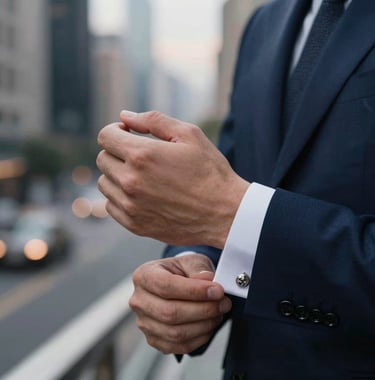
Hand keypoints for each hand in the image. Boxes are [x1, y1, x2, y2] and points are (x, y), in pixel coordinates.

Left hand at [96, 110, 249, 248]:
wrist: (224, 214)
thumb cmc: (210, 172)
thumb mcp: (189, 135)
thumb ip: (153, 121)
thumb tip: (125, 116)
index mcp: (142, 155)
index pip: (105, 136)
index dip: (116, 131)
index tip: (129, 134)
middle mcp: (130, 181)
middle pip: (103, 159)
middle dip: (117, 152)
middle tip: (140, 156)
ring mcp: (131, 206)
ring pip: (105, 183)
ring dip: (117, 175)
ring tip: (142, 176)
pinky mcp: (134, 225)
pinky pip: (111, 206)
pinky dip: (120, 197)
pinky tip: (141, 194)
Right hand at [129, 254, 231, 354]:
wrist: (175, 283)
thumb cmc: (181, 271)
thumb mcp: (190, 261)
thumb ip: (198, 268)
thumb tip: (207, 280)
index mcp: (144, 275)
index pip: (166, 286)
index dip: (194, 291)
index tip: (218, 290)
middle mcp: (139, 300)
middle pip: (170, 312)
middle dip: (203, 310)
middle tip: (224, 303)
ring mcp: (144, 323)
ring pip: (175, 332)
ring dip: (204, 325)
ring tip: (219, 313)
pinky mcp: (154, 339)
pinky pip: (179, 346)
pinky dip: (200, 338)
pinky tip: (210, 324)